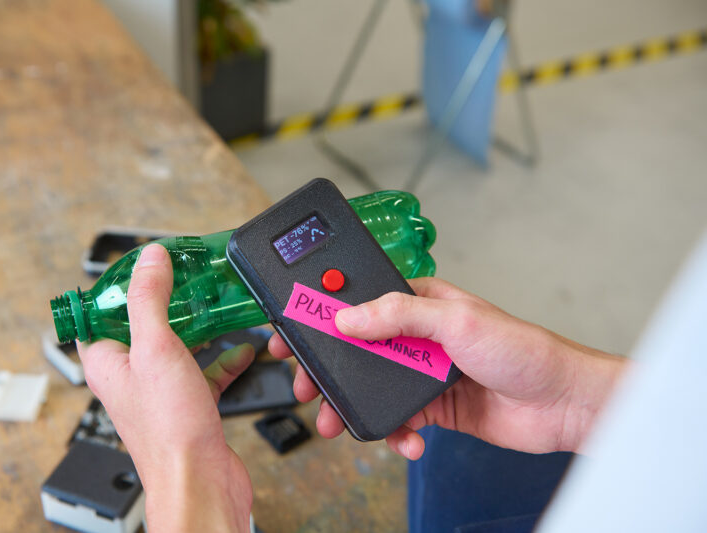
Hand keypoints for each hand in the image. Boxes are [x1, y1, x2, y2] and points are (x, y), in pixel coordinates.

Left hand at [79, 244, 253, 532]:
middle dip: (170, 300)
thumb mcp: (156, 349)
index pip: (101, 311)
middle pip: (145, 324)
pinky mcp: (189, 405)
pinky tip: (242, 349)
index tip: (146, 262)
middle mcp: (130, 376)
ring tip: (218, 304)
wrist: (200, 483)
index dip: (121, 284)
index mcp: (108, 361)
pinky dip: (223, 358)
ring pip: (178, 346)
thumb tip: (149, 259)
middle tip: (191, 277)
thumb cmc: (169, 432)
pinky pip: (204, 371)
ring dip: (199, 327)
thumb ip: (149, 300)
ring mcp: (161, 391)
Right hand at [269, 277, 625, 459]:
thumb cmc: (523, 349)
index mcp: (420, 301)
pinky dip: (396, 434)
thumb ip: (398, 314)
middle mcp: (417, 334)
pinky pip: (399, 419)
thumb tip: (347, 317)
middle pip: (356, 348)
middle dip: (328, 370)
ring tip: (336, 425)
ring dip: (353, 407)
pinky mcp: (433, 406)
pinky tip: (409, 440)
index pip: (359, 301)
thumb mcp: (457, 320)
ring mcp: (423, 371)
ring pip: (371, 387)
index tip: (293, 330)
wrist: (562, 404)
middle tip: (306, 389)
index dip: (322, 314)